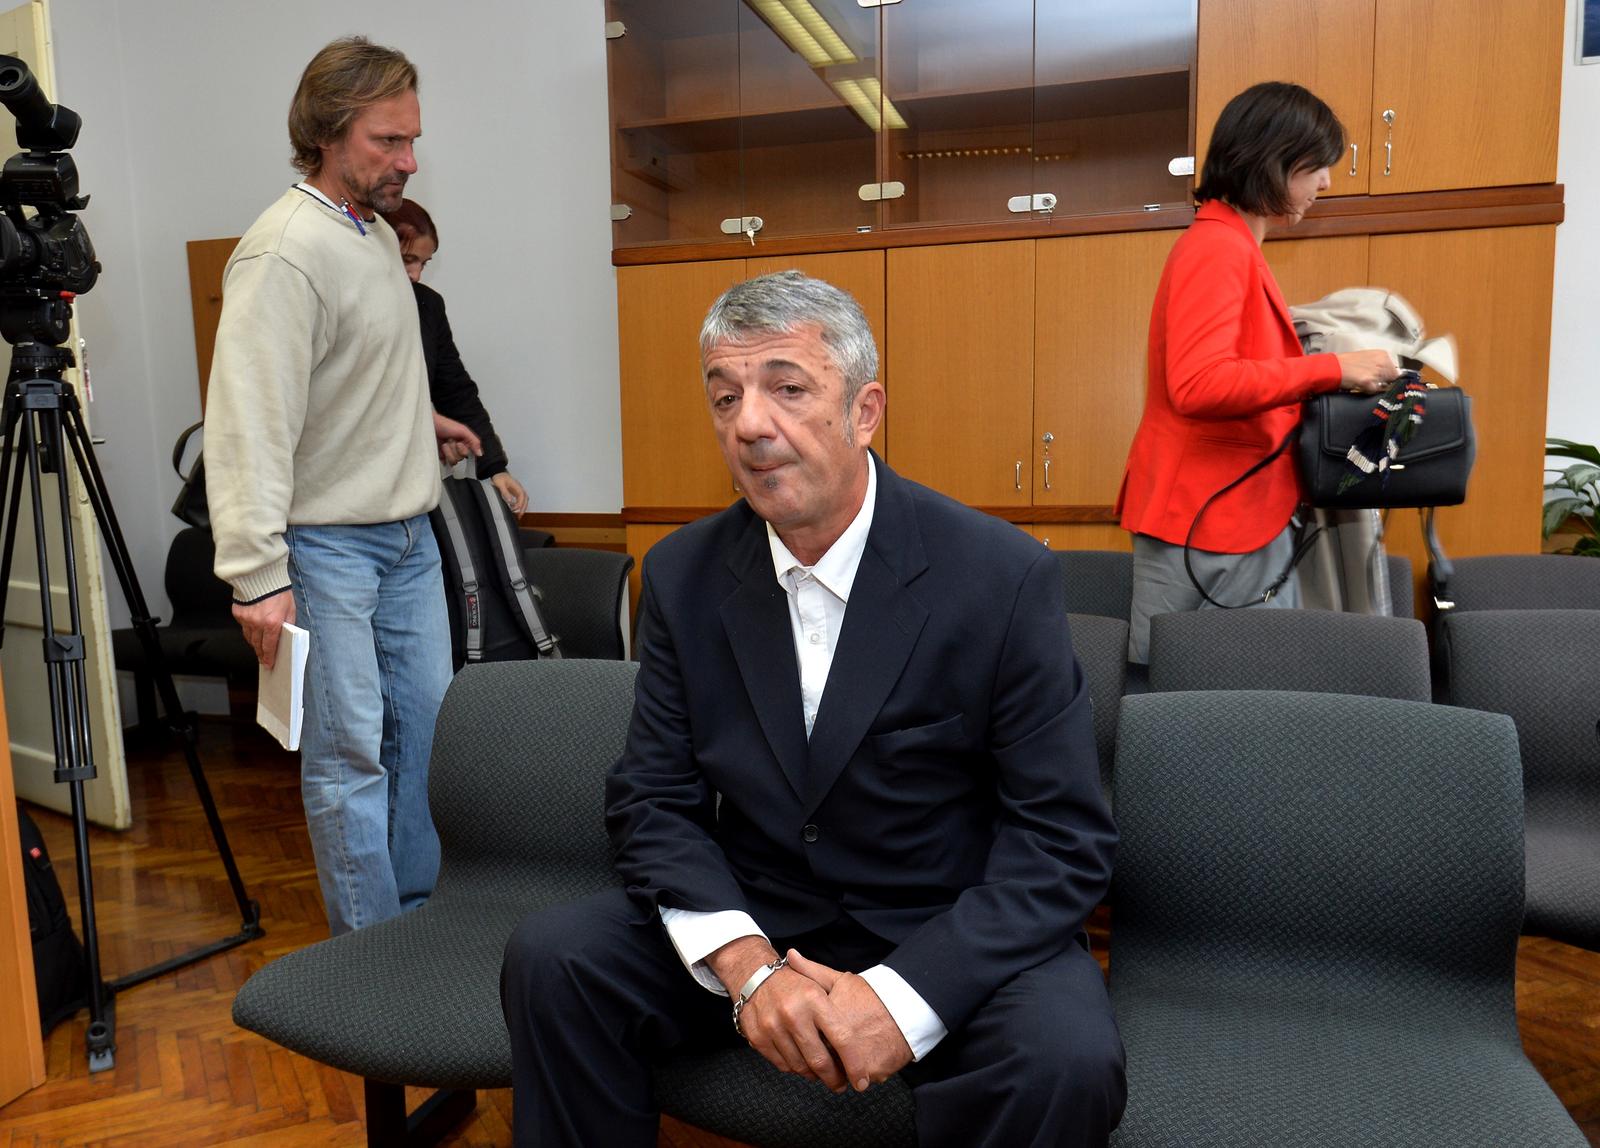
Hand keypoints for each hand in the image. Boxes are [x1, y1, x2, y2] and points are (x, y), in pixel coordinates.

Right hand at [232, 590, 294, 668]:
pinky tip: (253, 629)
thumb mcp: (291, 608)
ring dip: (254, 643)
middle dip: (261, 652)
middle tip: (263, 658)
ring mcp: (246, 619)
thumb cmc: (278, 590)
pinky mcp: (238, 613)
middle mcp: (257, 623)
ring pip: (249, 637)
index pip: (270, 646)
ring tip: (258, 645)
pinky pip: (243, 626)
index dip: (269, 657)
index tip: (268, 663)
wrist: (261, 576)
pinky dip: (248, 629)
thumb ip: (288, 623)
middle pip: (257, 644)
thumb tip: (286, 636)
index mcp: (272, 623)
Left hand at [433, 412, 481, 465]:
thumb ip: (474, 441)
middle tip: (450, 440)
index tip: (460, 444)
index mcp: (465, 442)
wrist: (428, 425)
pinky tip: (440, 450)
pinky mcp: (441, 456)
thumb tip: (480, 453)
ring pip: (453, 461)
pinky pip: (445, 463)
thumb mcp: (463, 430)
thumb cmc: (444, 424)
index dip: (464, 450)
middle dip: (454, 449)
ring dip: (448, 451)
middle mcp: (458, 448)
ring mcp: (450, 453)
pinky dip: (443, 457)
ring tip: (444, 443)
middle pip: (461, 458)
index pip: (470, 453)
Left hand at [491, 471, 528, 514]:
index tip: (515, 509)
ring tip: (519, 514)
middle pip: (525, 499)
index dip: (520, 503)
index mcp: (516, 485)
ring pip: (524, 499)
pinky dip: (519, 504)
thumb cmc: (499, 477)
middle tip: (520, 515)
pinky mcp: (515, 491)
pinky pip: (520, 499)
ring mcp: (518, 489)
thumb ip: (505, 492)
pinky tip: (514, 508)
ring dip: (523, 507)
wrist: (498, 472)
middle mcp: (519, 488)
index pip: (522, 496)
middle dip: (524, 507)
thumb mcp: (500, 484)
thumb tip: (510, 500)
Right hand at [706, 936, 850, 1091]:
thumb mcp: (820, 984)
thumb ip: (841, 1007)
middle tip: (841, 1084)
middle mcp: (793, 1013)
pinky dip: (795, 1069)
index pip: (842, 1039)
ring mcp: (773, 1026)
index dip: (855, 1064)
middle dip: (834, 1079)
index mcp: (814, 999)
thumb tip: (865, 1040)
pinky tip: (803, 1063)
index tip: (862, 1081)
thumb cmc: (795, 983)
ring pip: (800, 1067)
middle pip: (819, 1060)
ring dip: (814, 1075)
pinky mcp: (759, 1037)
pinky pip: (783, 1065)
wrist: (755, 975)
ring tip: (822, 1073)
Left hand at [786, 949, 912, 1091]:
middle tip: (827, 1054)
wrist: (909, 1008)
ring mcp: (855, 1060)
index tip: (810, 1040)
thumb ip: (812, 972)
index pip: (804, 1040)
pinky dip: (857, 1075)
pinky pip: (857, 1080)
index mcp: (827, 1020)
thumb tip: (791, 955)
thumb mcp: (841, 980)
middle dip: (819, 1061)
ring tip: (845, 1058)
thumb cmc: (873, 995)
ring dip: (838, 1071)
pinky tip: (861, 1062)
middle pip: (819, 1061)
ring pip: (837, 1075)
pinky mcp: (871, 1073)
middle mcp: (839, 1042)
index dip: (806, 1042)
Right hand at [1334, 349, 1400, 394]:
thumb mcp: (1366, 358)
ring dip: (1375, 387)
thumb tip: (1388, 374)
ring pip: (1384, 386)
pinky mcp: (1369, 381)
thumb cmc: (1345, 363)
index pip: (1395, 371)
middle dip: (1383, 383)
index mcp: (1382, 354)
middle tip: (1370, 382)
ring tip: (1363, 383)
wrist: (1333, 367)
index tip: (1382, 380)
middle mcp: (1382, 362)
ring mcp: (1376, 372)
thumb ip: (1378, 364)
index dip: (1388, 378)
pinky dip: (1368, 391)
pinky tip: (1360, 386)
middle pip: (1392, 379)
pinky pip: (1375, 391)